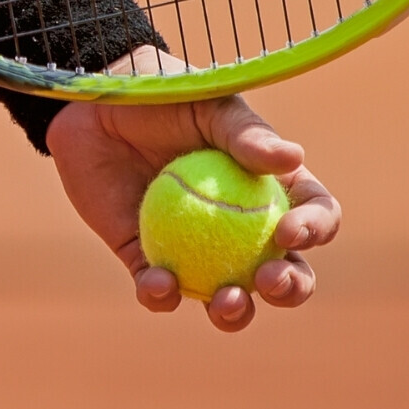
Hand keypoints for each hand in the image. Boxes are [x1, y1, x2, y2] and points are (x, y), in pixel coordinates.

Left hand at [44, 46, 340, 331]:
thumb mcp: (208, 106)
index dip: (314, 229)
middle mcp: (241, 227)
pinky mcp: (147, 259)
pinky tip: (157, 282)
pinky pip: (160, 291)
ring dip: (234, 312)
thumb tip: (292, 158)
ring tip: (226, 302)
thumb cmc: (164, 95)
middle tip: (268, 280)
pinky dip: (161, 295)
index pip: (313, 215)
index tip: (288, 231)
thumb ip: (245, 134)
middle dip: (290, 288)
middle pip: (284, 271)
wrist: (94, 106)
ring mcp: (196, 249)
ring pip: (228, 297)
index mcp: (271, 188)